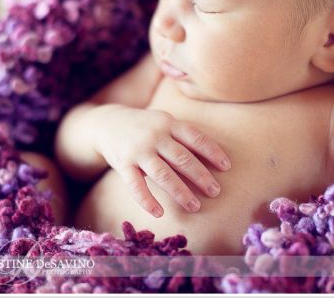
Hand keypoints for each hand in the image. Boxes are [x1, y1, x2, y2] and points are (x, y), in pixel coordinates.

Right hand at [93, 104, 230, 217]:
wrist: (107, 123)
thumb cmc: (145, 126)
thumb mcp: (163, 121)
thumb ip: (182, 134)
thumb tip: (212, 154)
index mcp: (168, 123)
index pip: (195, 138)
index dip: (212, 152)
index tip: (226, 167)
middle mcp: (154, 135)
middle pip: (182, 158)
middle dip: (201, 176)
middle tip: (215, 192)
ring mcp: (138, 150)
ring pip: (162, 174)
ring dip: (180, 192)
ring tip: (194, 206)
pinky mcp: (123, 164)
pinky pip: (135, 185)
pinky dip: (147, 200)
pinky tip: (159, 213)